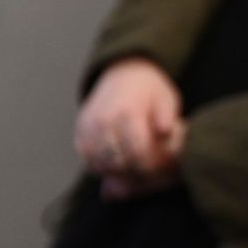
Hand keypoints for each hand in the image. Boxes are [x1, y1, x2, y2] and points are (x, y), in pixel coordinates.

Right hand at [76, 57, 184, 186]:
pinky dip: (100, 167)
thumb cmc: (151, 91)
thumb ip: (168, 122)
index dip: (149, 169)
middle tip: (146, 175)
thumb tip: (164, 134)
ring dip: (116, 174)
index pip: (137, 154)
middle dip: (133, 175)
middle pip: (116, 164)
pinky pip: (86, 159)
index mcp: (128, 113)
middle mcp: (103, 120)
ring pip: (98, 165)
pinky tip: (116, 164)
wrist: (124, 72)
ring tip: (132, 171)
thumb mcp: (167, 101)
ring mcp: (88, 126)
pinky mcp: (80, 131)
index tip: (158, 172)